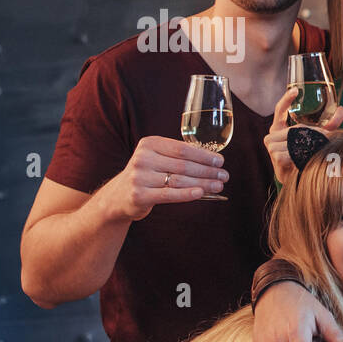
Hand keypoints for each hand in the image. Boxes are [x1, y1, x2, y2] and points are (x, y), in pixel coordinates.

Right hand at [101, 136, 227, 219]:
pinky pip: (169, 194)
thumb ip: (178, 157)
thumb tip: (213, 160)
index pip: (182, 149)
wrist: (118, 196)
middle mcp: (143, 158)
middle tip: (225, 175)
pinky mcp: (139, 195)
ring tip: (219, 185)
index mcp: (149, 144)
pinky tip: (201, 193)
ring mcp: (139, 177)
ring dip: (203, 183)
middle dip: (208, 171)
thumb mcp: (157, 159)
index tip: (220, 161)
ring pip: (179, 180)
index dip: (204, 155)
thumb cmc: (147, 175)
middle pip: (183, 165)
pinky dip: (187, 194)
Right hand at [264, 87, 342, 185]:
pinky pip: (292, 151)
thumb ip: (330, 125)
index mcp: (279, 128)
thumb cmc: (304, 156)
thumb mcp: (317, 138)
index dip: (287, 99)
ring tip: (313, 153)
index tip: (296, 90)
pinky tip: (302, 161)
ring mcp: (271, 146)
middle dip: (312, 133)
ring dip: (308, 145)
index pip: (280, 110)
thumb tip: (342, 109)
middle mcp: (272, 135)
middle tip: (324, 139)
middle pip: (295, 128)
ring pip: (294, 139)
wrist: (297, 179)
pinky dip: (301, 155)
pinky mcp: (275, 156)